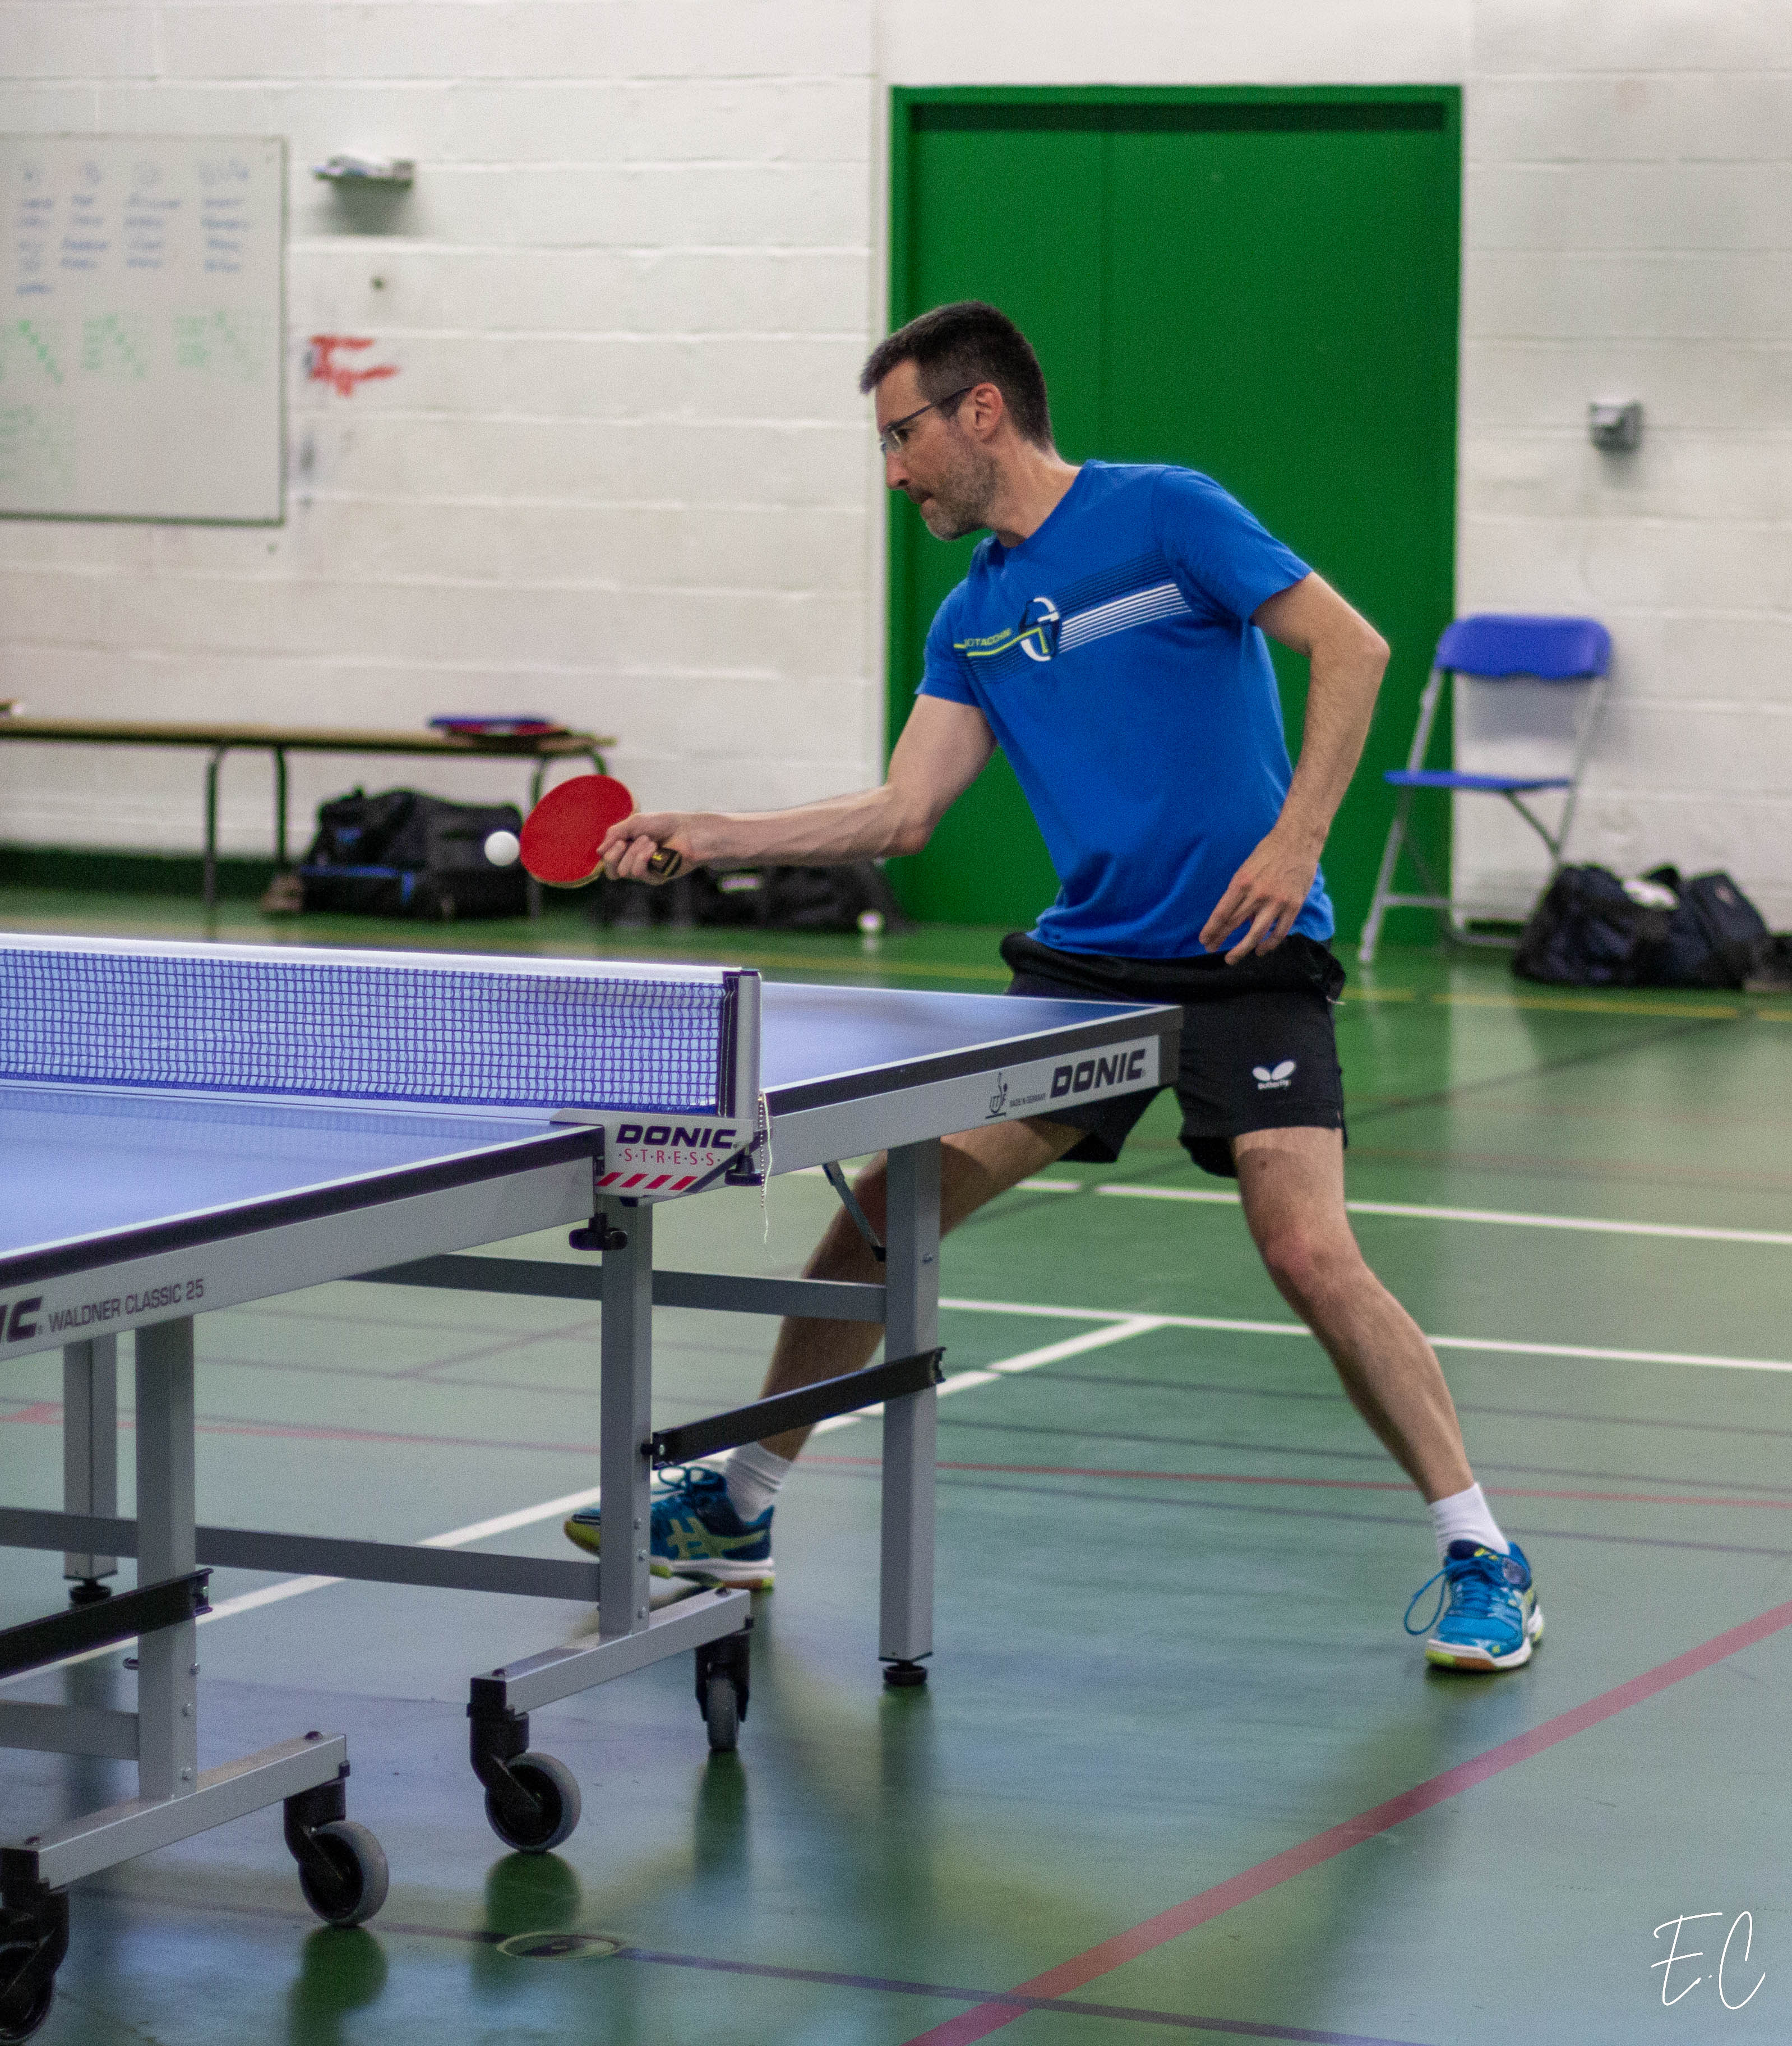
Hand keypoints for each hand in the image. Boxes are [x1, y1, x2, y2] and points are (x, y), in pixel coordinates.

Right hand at [600, 811, 701, 883]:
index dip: (608, 850)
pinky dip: (643, 857)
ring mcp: (645, 872)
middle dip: (614, 855)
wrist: (689, 830)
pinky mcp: (656, 878)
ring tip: (649, 841)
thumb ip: (614, 834)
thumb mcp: (634, 823)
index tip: (620, 838)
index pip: (606, 860)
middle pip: (611, 872)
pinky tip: (654, 848)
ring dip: (634, 852)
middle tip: (626, 842)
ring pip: (624, 871)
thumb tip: (598, 851)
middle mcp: (634, 863)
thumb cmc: (665, 824)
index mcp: (627, 849)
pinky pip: (638, 872)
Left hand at [1199, 827, 1319, 961]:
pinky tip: (1260, 950)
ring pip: (1256, 934)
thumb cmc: (1268, 853)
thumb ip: (1240, 893)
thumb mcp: (1246, 869)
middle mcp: (1258, 894)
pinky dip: (1269, 944)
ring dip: (1242, 949)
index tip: (1204, 940)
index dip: (1211, 929)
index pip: (1222, 913)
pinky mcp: (1293, 906)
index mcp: (1242, 882)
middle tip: (1211, 949)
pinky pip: (1280, 932)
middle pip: (1235, 924)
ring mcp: (1277, 901)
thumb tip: (1240, 919)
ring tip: (1231, 959)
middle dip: (1220, 939)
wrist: (1297, 841)